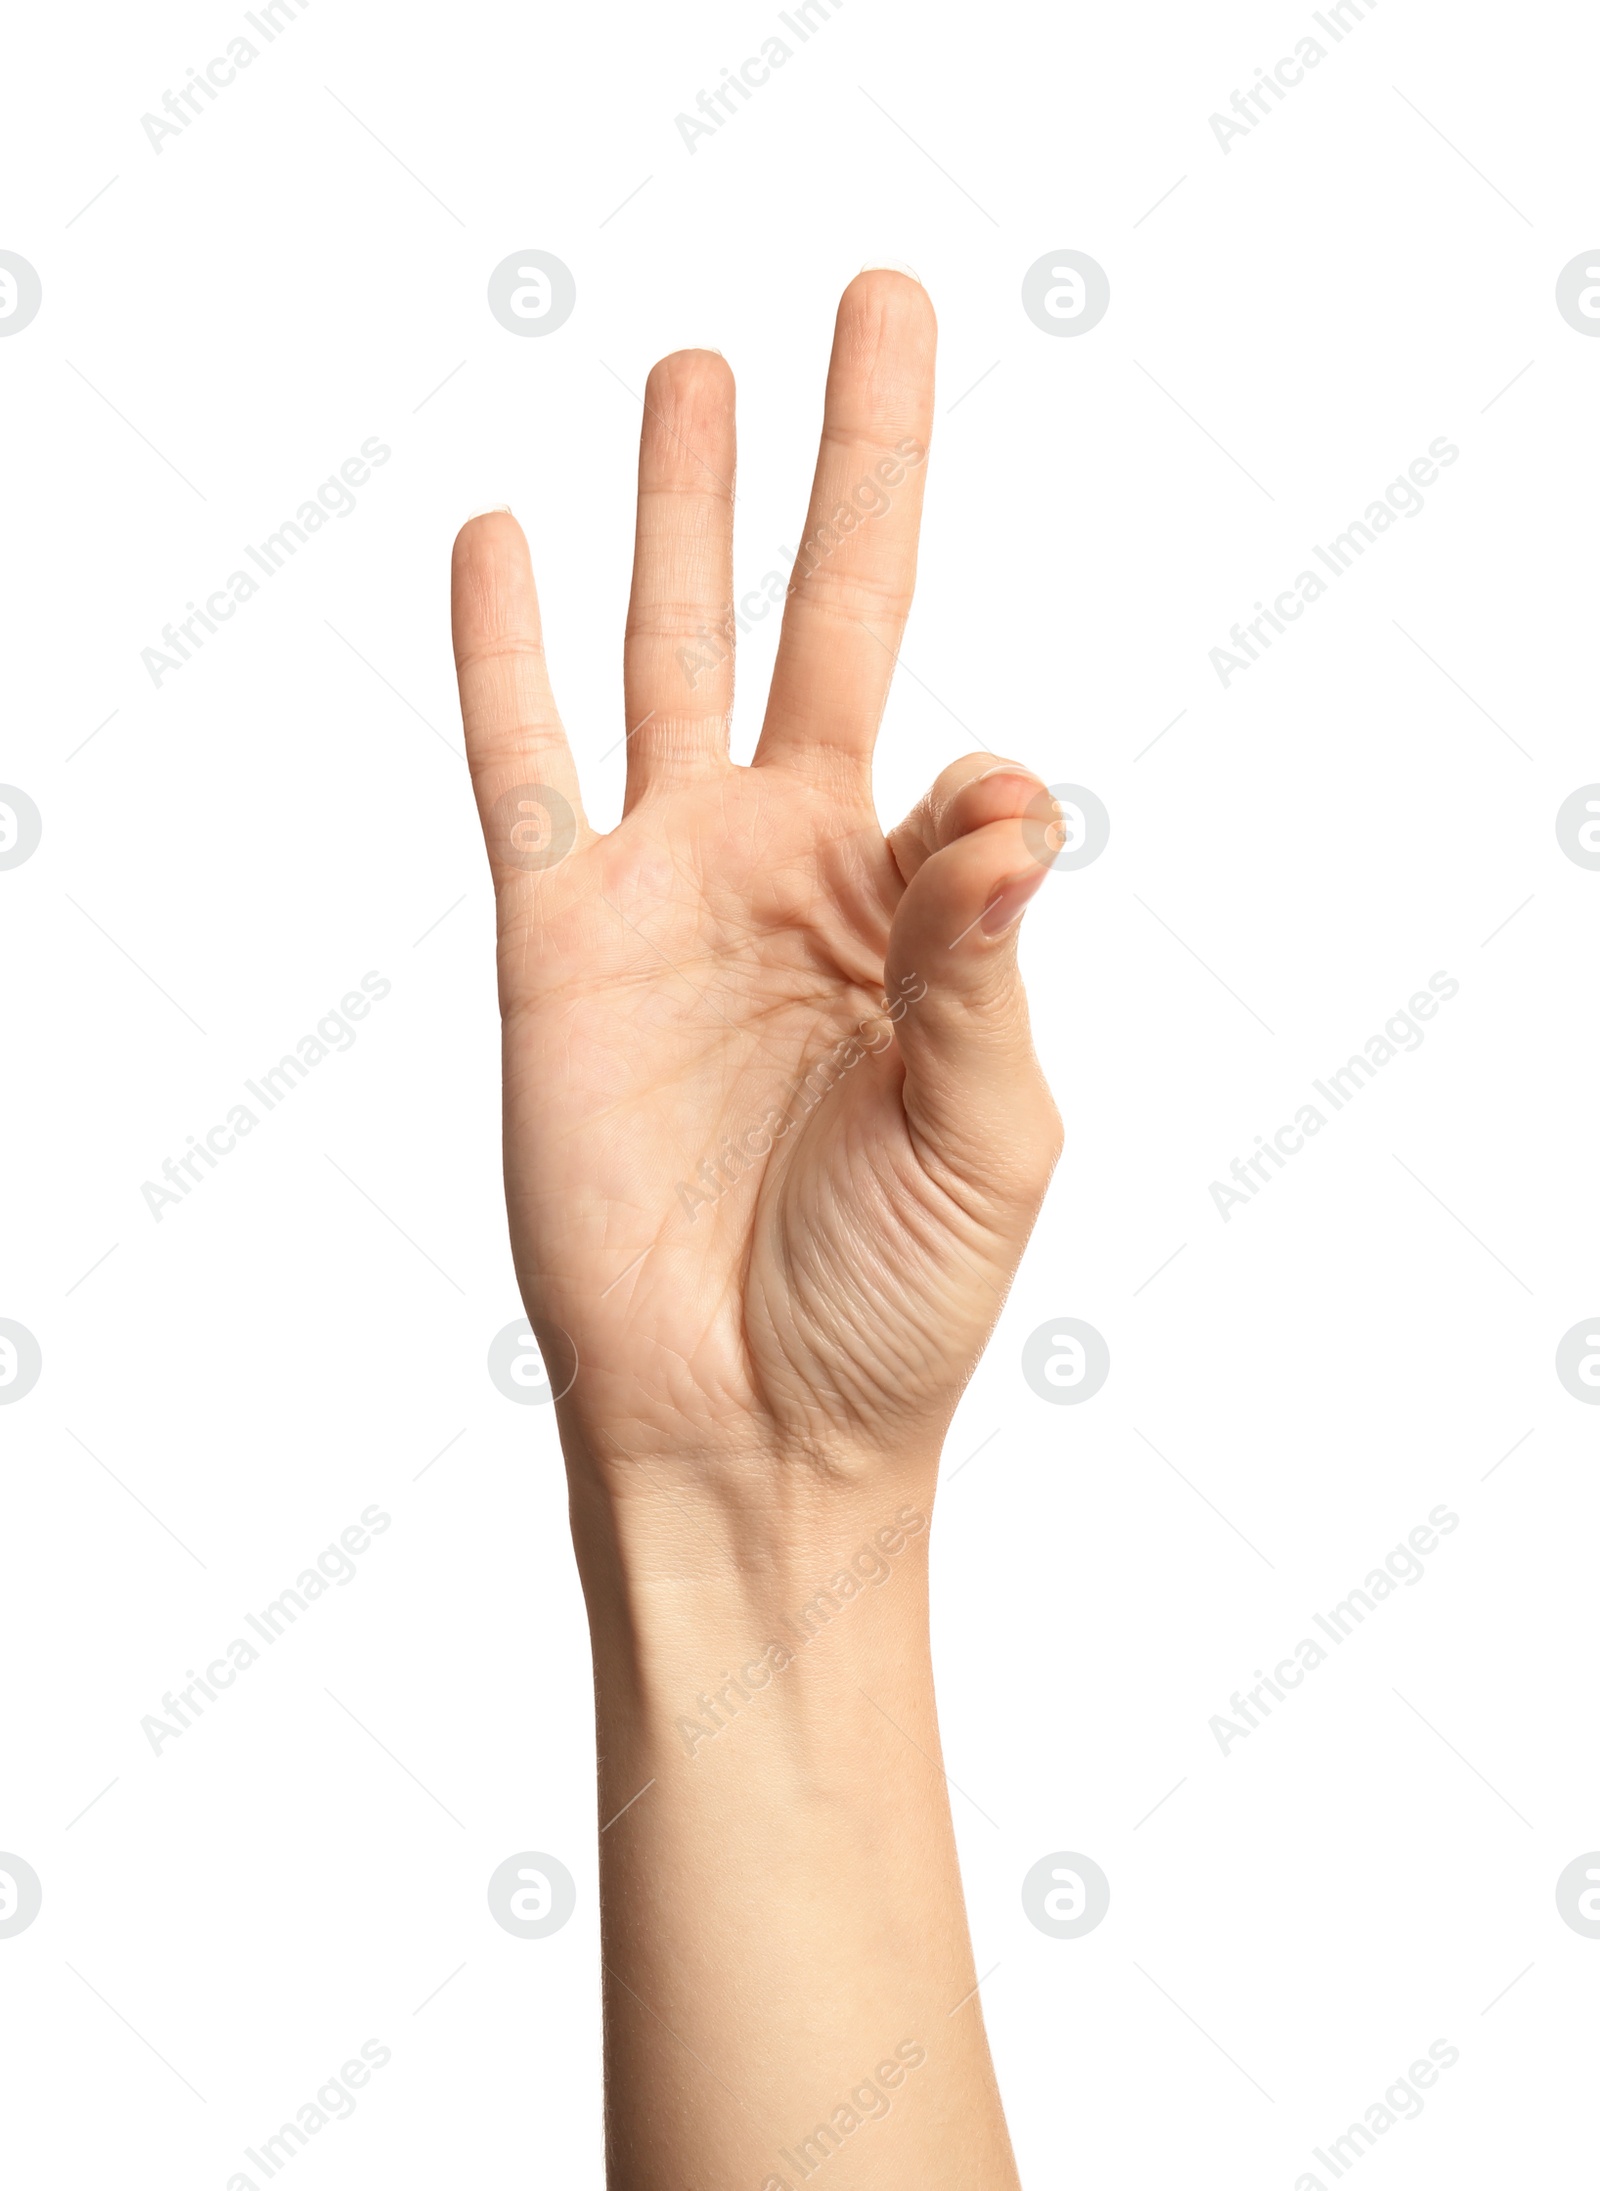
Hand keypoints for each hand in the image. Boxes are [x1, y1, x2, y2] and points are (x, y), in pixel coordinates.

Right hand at [450, 271, 1061, 1484]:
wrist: (743, 1423)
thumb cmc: (890, 1298)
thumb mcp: (987, 1128)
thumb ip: (985, 955)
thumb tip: (1009, 786)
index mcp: (908, 916)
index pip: (953, 766)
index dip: (973, 794)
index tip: (968, 859)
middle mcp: (785, 873)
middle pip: (813, 619)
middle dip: (841, 468)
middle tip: (870, 302)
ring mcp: (665, 893)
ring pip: (668, 653)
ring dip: (681, 513)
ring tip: (693, 371)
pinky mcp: (555, 940)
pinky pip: (523, 770)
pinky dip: (504, 658)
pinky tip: (501, 540)